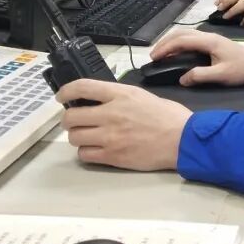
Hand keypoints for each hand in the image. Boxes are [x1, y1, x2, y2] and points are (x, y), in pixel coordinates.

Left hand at [56, 79, 191, 170]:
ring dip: (77, 136)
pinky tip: (95, 149)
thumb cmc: (168, 116)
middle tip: (74, 120)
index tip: (61, 95)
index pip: (82, 87)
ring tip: (86, 135)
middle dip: (68, 119)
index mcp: (120, 95)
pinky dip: (86, 152)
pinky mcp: (112, 156)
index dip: (66, 91)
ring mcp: (110, 137)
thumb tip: (102, 100)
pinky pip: (85, 155)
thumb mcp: (143, 95)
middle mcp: (111, 114)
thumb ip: (120, 97)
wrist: (182, 140)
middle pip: (71, 116)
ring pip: (75, 137)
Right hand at [151, 29, 243, 85]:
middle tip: (153, 55)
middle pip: (181, 33)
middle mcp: (208, 36)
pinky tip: (176, 52)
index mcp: (208, 41)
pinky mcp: (213, 42)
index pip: (181, 40)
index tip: (154, 57)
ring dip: (171, 41)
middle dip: (165, 42)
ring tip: (161, 53)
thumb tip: (181, 78)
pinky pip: (191, 38)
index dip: (166, 47)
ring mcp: (210, 38)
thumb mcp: (221, 75)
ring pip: (185, 34)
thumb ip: (200, 76)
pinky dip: (179, 43)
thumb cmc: (242, 69)